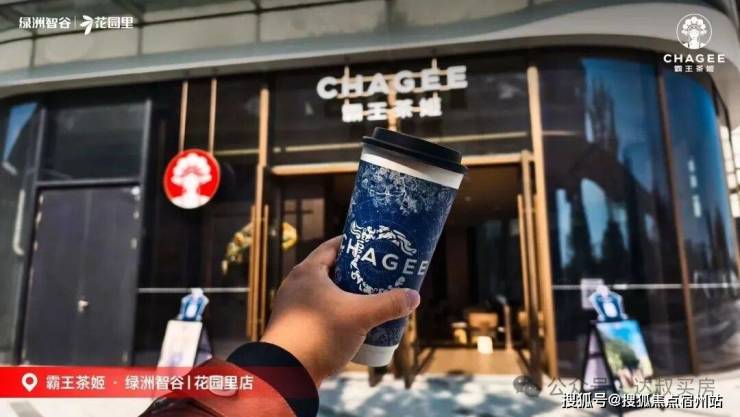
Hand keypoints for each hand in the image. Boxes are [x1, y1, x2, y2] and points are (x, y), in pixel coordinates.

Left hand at [260, 236, 420, 385]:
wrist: (285, 374)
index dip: (354, 244)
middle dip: (354, 272)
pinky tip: (350, 323)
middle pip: (330, 270)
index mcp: (307, 272)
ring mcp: (291, 307)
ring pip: (323, 293)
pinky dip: (334, 312)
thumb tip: (414, 297)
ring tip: (368, 299)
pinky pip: (317, 311)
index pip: (332, 247)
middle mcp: (295, 284)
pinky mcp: (292, 327)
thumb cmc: (319, 335)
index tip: (373, 247)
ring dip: (344, 295)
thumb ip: (389, 304)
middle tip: (377, 275)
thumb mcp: (360, 316)